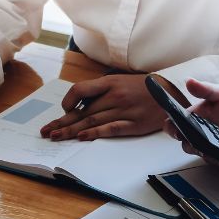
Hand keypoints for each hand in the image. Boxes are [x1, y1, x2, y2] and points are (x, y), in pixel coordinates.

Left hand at [39, 74, 164, 139]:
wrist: (171, 93)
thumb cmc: (143, 88)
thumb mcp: (121, 81)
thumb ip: (102, 90)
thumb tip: (81, 105)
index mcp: (110, 83)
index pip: (81, 90)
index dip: (68, 102)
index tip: (63, 111)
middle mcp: (115, 96)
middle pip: (83, 111)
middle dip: (62, 122)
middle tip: (47, 131)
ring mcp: (124, 110)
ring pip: (92, 121)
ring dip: (72, 130)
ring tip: (57, 137)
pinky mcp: (134, 124)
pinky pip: (111, 129)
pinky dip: (95, 133)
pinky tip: (82, 137)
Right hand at [164, 79, 218, 162]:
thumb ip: (205, 89)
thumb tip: (189, 81)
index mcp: (192, 122)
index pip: (174, 127)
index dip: (171, 129)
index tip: (175, 129)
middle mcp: (198, 138)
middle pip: (186, 145)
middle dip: (190, 145)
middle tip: (195, 141)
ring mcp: (211, 149)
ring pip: (203, 156)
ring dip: (207, 155)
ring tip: (213, 151)